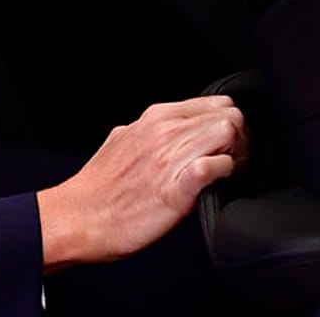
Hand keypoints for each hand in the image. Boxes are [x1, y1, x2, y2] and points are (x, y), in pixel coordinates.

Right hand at [37, 95, 246, 269]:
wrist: (78, 217)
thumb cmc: (99, 188)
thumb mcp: (122, 141)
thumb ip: (149, 132)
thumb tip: (169, 132)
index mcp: (153, 118)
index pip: (216, 102)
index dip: (229, 123)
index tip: (224, 145)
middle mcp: (163, 131)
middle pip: (230, 115)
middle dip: (241, 138)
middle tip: (233, 160)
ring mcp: (169, 157)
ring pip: (229, 132)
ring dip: (238, 155)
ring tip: (227, 174)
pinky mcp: (176, 188)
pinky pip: (216, 166)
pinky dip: (224, 175)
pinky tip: (215, 185)